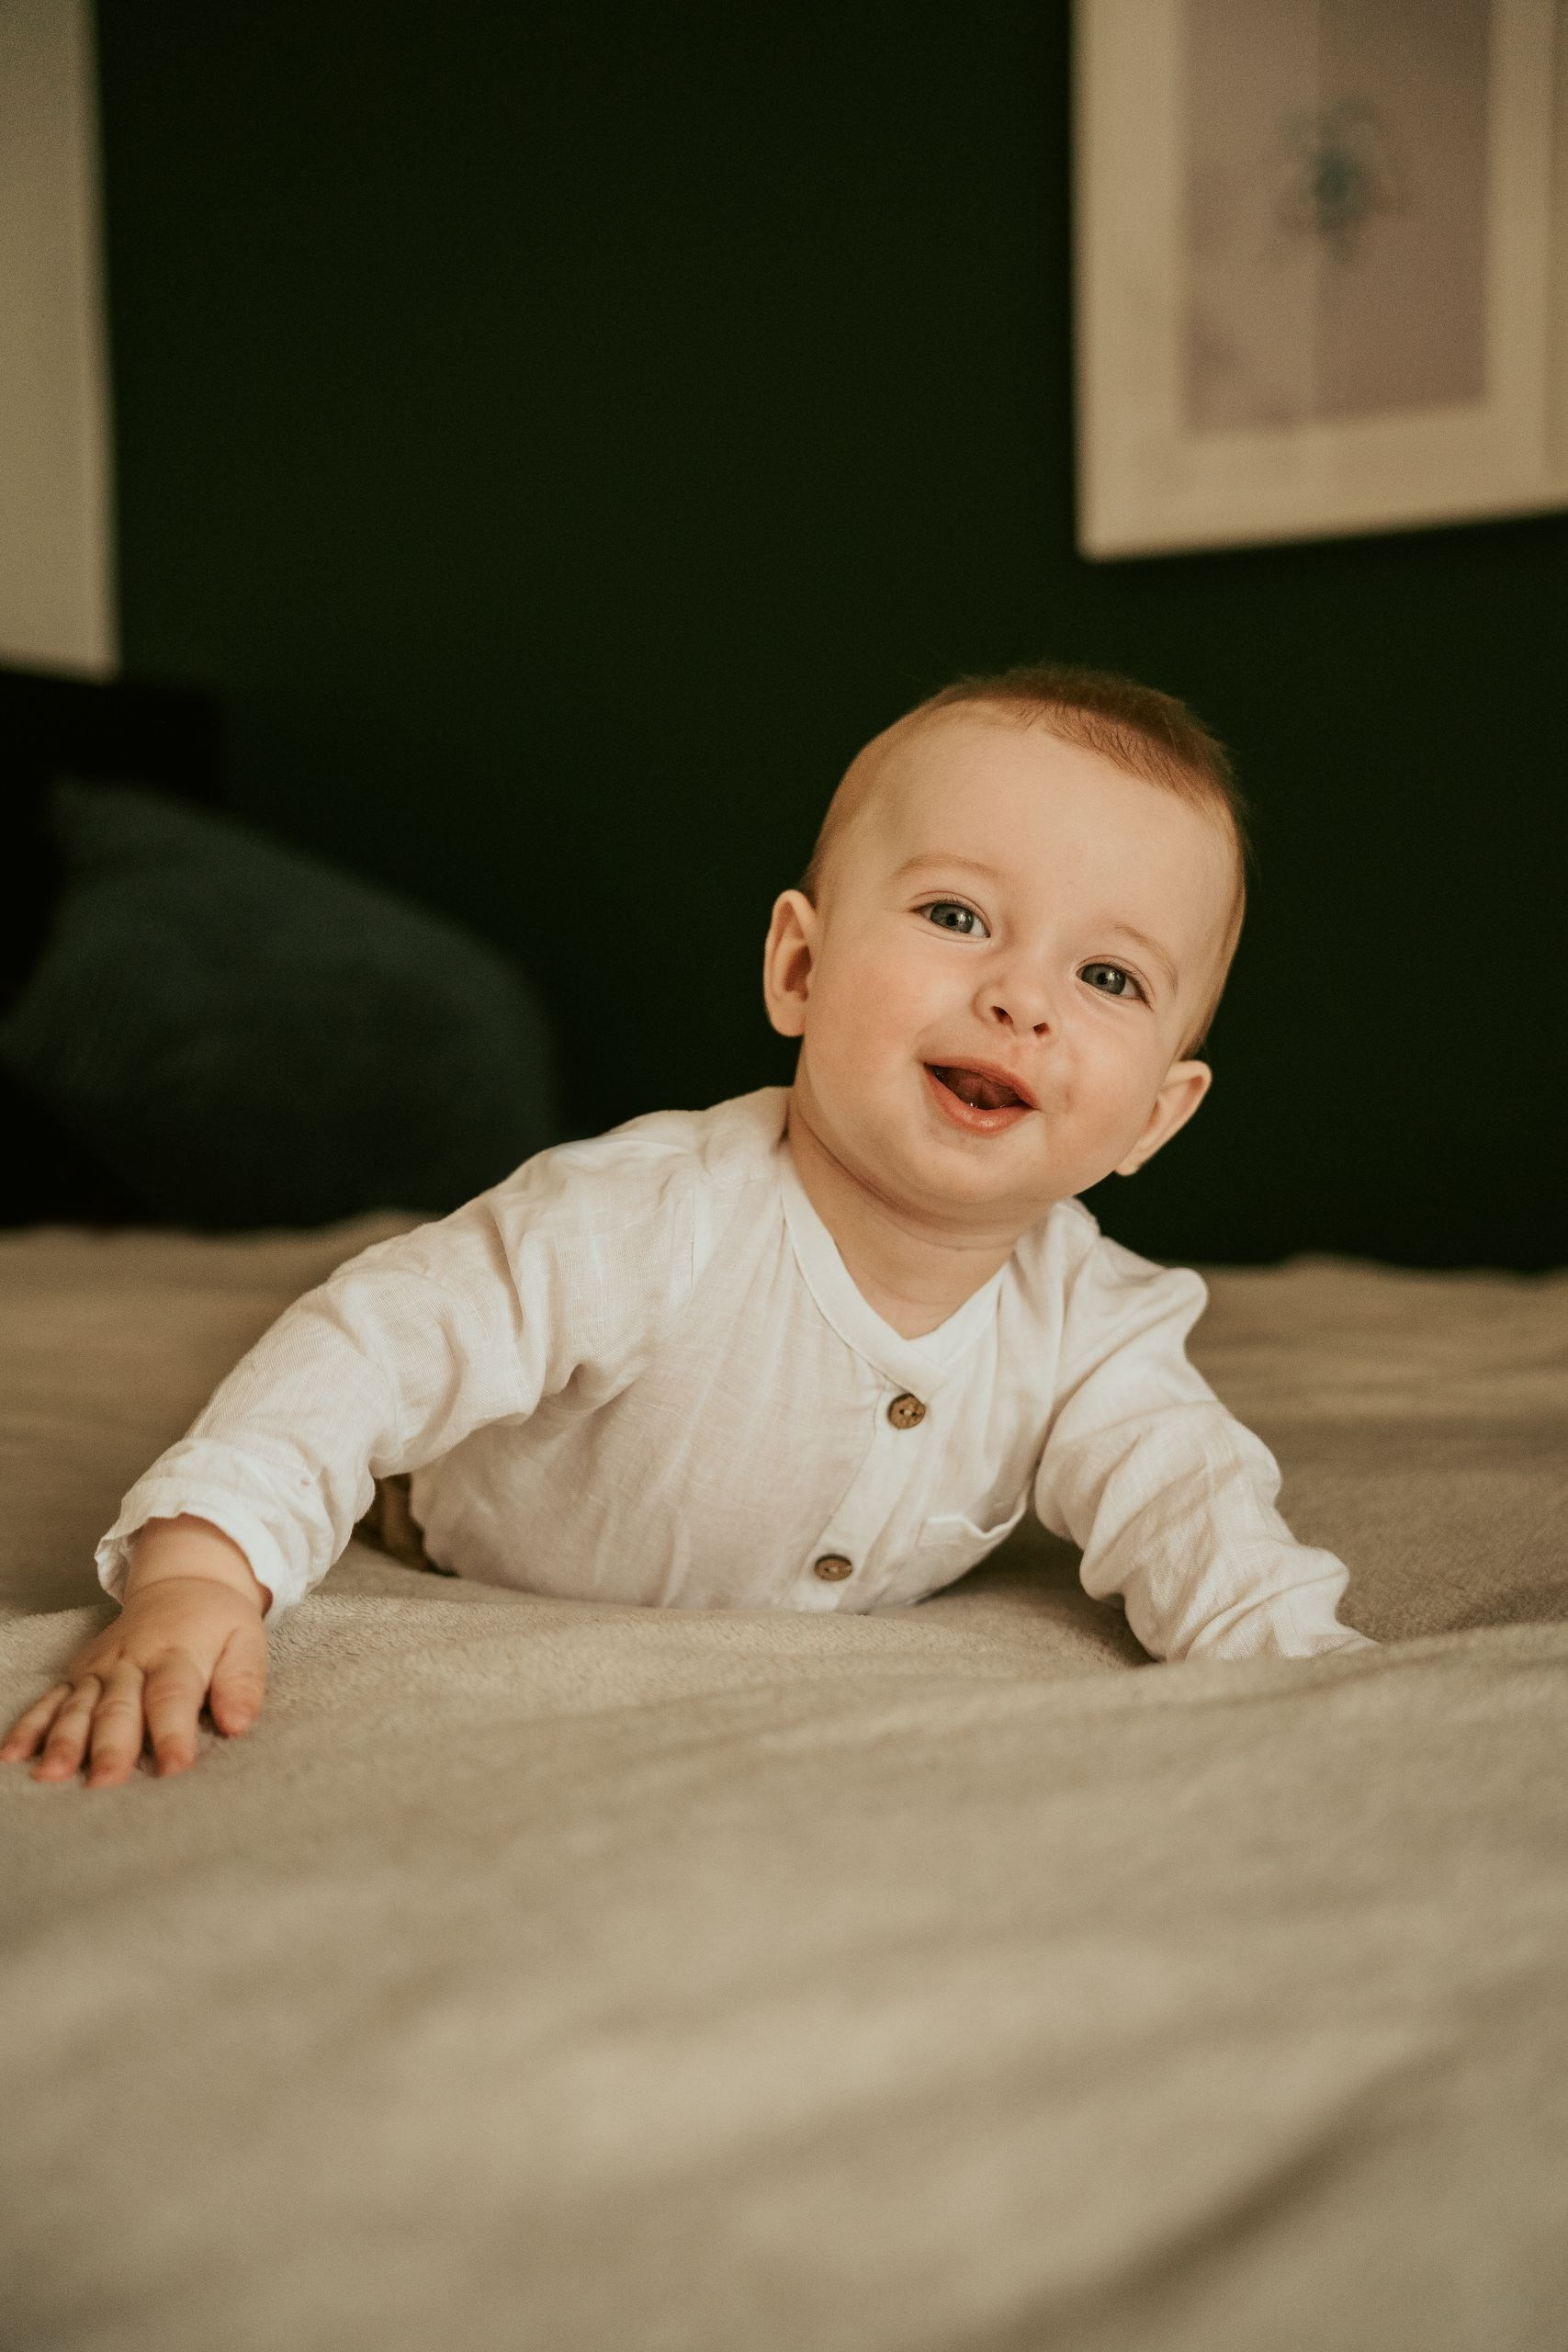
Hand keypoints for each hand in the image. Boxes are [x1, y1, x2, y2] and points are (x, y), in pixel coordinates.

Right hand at [1, 1516, 270, 1789]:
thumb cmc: (217, 1623)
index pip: (173, 1698)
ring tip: (51, 1775)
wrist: (182, 1583)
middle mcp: (132, 1663)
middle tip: (104, 1784)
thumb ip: (242, 1682)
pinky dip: (31, 1726)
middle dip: (110, 1746)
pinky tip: (13, 1755)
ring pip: (79, 1706)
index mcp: (178, 1655)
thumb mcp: (245, 1641)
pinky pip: (51, 1700)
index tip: (173, 1769)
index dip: (172, 1734)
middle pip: (119, 1707)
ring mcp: (101, 1668)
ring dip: (64, 1740)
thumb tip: (239, 1724)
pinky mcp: (79, 1673)